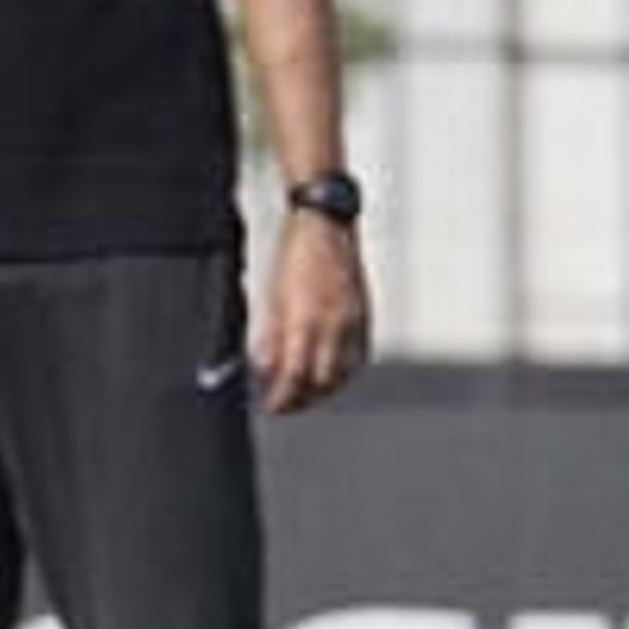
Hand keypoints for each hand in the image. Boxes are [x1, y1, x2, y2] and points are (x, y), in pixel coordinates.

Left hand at [252, 215, 370, 413]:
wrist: (326, 224)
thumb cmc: (294, 254)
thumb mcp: (271, 295)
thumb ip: (269, 335)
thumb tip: (264, 368)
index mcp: (306, 319)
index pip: (295, 375)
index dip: (283, 396)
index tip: (272, 404)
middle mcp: (334, 324)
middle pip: (322, 381)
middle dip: (303, 399)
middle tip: (286, 404)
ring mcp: (353, 320)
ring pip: (344, 373)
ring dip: (324, 390)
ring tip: (306, 395)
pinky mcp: (364, 315)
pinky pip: (358, 356)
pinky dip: (344, 372)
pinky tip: (330, 374)